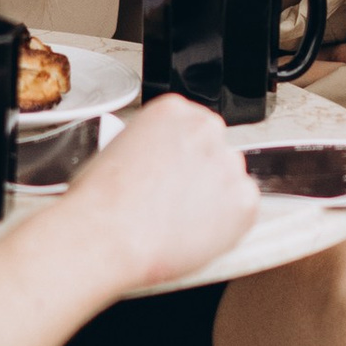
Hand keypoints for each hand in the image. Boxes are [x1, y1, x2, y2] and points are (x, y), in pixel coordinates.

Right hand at [65, 93, 259, 288]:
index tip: (173, 172)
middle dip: (200, 176)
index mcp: (174, 111)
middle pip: (214, 152)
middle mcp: (206, 130)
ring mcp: (228, 164)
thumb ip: (152, 148)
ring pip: (230, 182)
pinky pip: (242, 212)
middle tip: (175, 200)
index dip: (181, 156)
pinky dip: (226, 226)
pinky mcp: (244, 201)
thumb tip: (163, 164)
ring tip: (179, 222)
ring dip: (214, 199)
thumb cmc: (101, 201)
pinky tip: (194, 233)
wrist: (108, 234)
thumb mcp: (117, 150)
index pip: (192, 128)